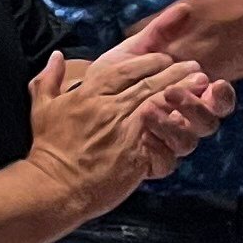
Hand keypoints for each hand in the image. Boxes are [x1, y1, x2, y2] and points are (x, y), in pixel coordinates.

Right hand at [27, 45, 228, 210]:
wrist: (54, 186)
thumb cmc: (49, 148)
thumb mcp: (42, 107)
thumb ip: (49, 78)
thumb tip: (55, 56)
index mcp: (89, 93)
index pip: (125, 68)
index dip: (148, 60)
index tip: (164, 57)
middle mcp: (110, 108)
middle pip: (149, 83)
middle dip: (175, 72)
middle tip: (193, 67)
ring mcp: (125, 131)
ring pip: (161, 105)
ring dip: (183, 94)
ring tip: (200, 86)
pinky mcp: (136, 155)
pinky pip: (163, 139)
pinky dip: (178, 130)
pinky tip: (192, 124)